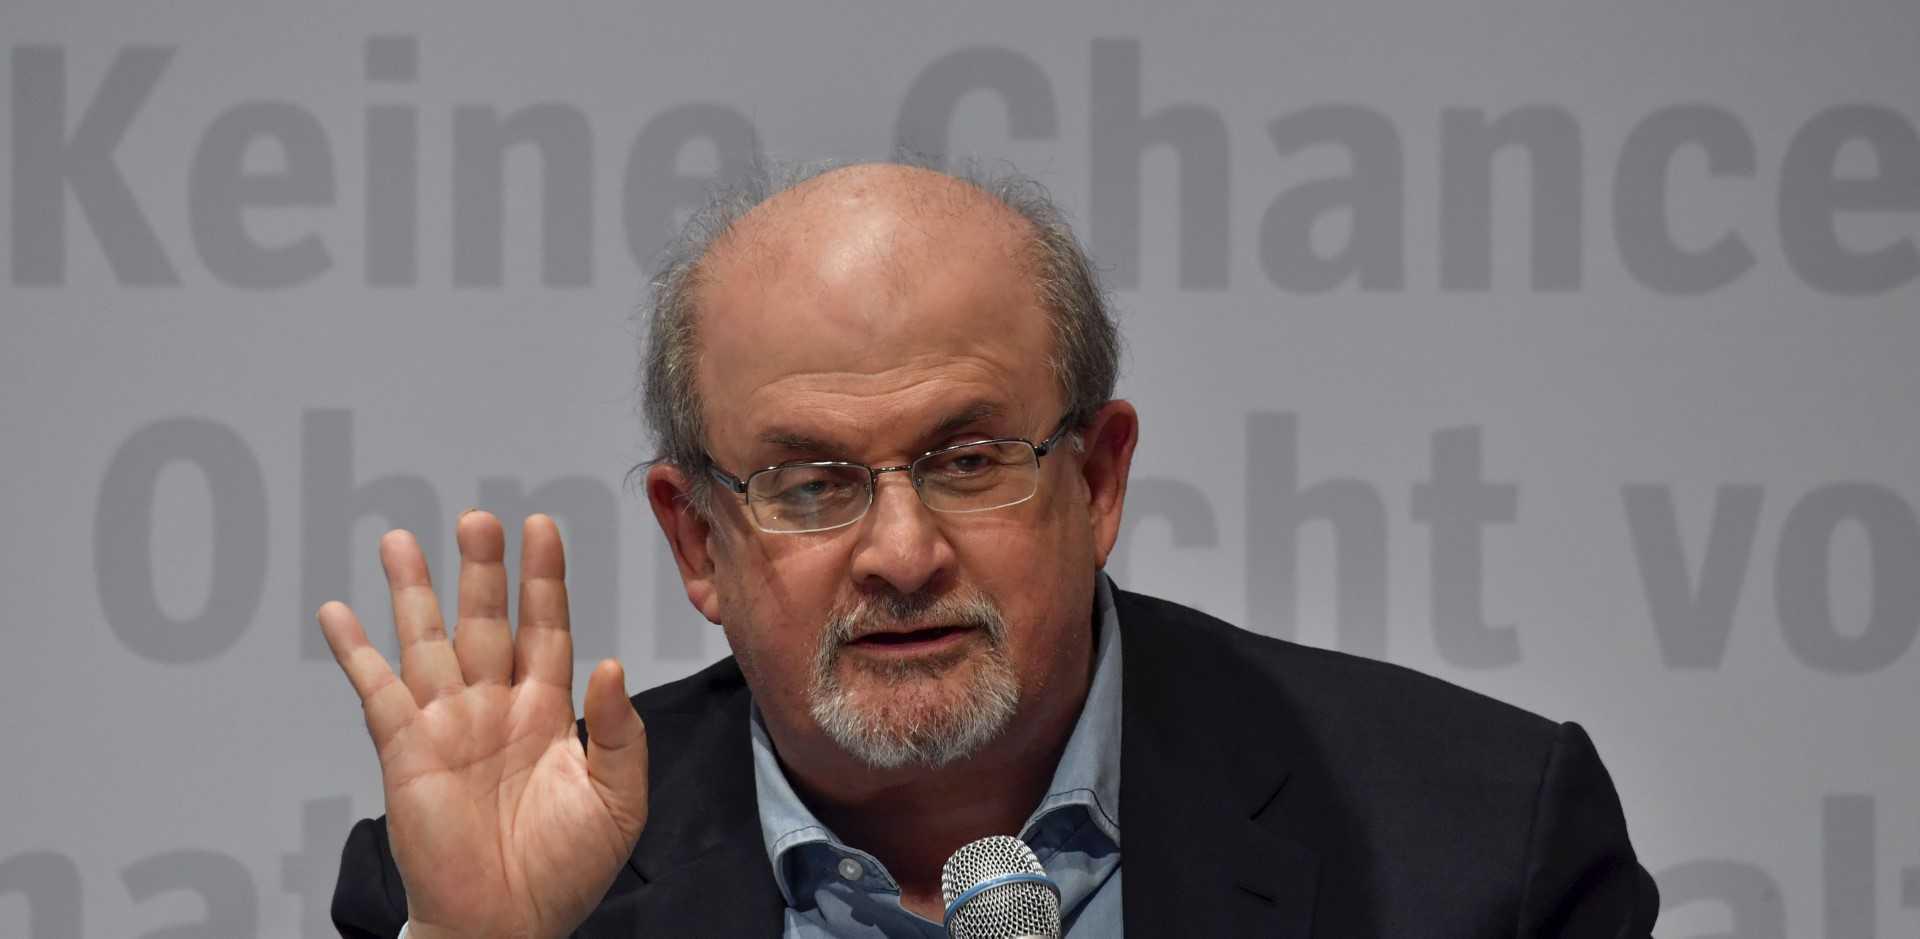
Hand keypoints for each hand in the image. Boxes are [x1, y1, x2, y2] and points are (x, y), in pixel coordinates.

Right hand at [317, 512, 649, 938]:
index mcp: (548, 713)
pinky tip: (337, 613)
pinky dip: (354, 651)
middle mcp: (494, 707)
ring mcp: (447, 725)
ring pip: (427, 642)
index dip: (545, 579)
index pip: (548, 628)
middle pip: (486, 621)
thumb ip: (621, 732)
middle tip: (477, 518)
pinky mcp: (406, 751)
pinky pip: (376, 691)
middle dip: (482, 570)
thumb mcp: (619, 799)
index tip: (543, 528)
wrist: (507, 927)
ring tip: (400, 540)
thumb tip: (612, 665)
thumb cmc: (565, 872)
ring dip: (412, 592)